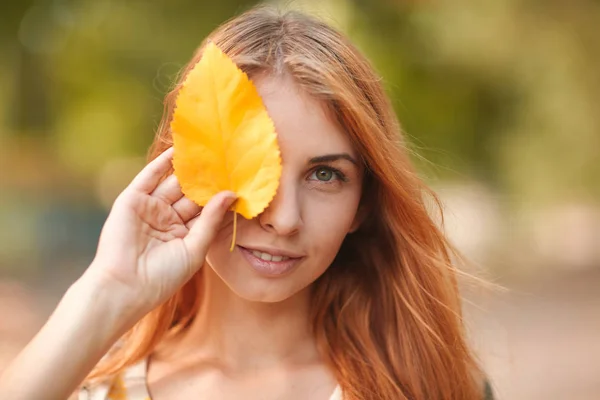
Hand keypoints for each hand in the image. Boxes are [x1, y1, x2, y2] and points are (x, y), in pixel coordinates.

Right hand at [85, 146, 235, 313]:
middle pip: (190, 193)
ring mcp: (150, 208)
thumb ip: (211, 219)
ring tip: (206, 149)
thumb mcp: (196, 248)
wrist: (125, 286)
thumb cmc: (164, 276)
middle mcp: (168, 219)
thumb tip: (231, 194)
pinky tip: (178, 149)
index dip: (219, 195)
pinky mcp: (132, 199)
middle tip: (225, 158)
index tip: (238, 179)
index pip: (205, 209)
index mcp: (184, 234)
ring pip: (172, 182)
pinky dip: (163, 163)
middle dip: (206, 178)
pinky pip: (150, 177)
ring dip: (187, 167)